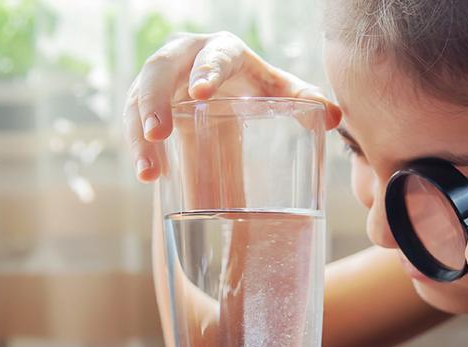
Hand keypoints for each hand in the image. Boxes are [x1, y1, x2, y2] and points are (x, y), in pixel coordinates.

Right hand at [123, 31, 340, 181]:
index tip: (199, 92)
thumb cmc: (255, 89)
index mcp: (222, 50)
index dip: (205, 69)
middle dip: (153, 100)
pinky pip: (134, 122)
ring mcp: (160, 80)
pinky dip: (139, 149)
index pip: (213, 53)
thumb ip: (304, 100)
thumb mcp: (278, 92)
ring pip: (137, 99)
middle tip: (158, 132)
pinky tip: (149, 176)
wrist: (226, 95)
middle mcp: (184, 58)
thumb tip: (333, 116)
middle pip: (159, 70)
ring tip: (149, 171)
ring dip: (138, 133)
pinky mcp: (145, 103)